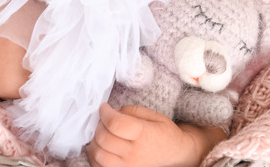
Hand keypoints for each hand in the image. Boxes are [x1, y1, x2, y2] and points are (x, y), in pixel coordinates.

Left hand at [87, 103, 223, 166]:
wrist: (175, 154)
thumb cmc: (164, 133)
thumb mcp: (152, 115)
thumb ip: (130, 111)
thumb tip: (111, 112)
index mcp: (143, 134)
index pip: (115, 123)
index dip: (105, 113)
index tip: (104, 108)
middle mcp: (134, 153)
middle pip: (104, 139)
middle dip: (99, 125)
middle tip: (103, 120)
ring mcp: (128, 166)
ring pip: (98, 155)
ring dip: (94, 142)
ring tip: (101, 134)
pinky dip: (95, 156)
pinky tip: (101, 148)